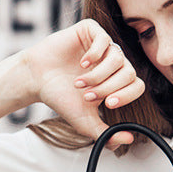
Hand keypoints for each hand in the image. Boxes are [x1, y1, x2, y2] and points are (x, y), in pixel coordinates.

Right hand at [24, 19, 143, 148]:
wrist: (36, 79)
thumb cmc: (60, 98)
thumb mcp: (85, 122)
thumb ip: (106, 134)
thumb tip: (129, 140)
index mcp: (115, 81)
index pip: (137, 86)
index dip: (126, 96)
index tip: (107, 105)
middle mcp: (112, 62)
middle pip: (129, 73)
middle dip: (108, 88)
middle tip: (87, 95)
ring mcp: (102, 46)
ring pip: (118, 58)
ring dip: (98, 75)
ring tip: (79, 83)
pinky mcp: (90, 30)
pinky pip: (105, 39)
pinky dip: (94, 54)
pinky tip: (81, 64)